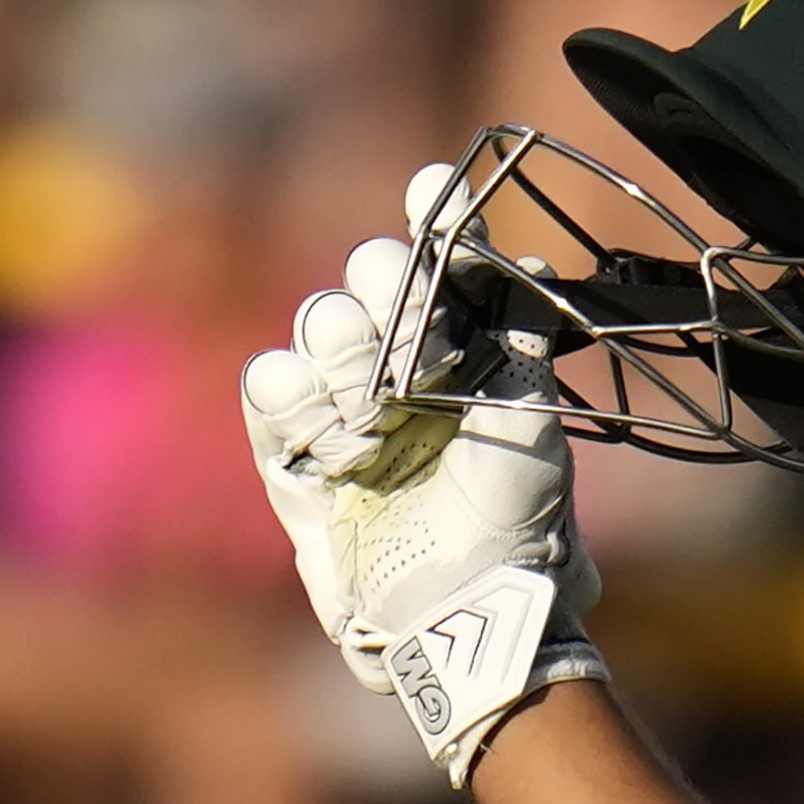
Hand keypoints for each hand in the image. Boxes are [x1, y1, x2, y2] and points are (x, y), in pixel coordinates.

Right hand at [240, 171, 600, 785]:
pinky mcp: (294, 455)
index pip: (441, 260)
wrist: (462, 612)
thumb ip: (519, 334)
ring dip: (346, 349)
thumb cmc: (515, 522)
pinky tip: (334, 432)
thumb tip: (524, 262)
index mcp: (466, 349)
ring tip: (379, 407)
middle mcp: (403, 368)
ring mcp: (345, 408)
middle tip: (418, 333)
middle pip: (370, 279)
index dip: (433, 216)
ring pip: (317, 325)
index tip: (432, 191)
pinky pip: (268, 388)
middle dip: (390, 289)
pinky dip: (294, 396)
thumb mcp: (535, 421)